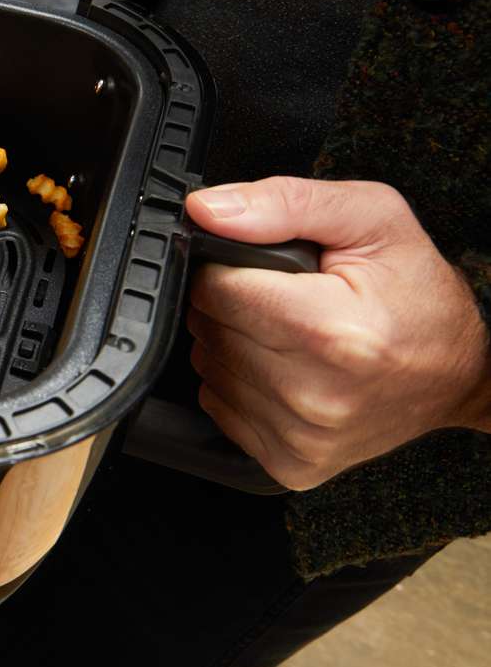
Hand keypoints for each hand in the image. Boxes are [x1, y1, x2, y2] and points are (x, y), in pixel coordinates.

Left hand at [186, 177, 490, 490]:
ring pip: (208, 368)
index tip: (265, 269)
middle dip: (234, 303)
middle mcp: (312, 394)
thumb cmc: (419, 294)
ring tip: (288, 333)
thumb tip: (206, 211)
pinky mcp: (290, 463)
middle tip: (284, 299)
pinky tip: (284, 369)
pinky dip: (239, 383)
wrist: (461, 373)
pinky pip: (219, 406)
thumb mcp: (370, 218)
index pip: (214, 288)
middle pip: (208, 329)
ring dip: (234, 344)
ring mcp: (300, 436)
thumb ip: (282, 203)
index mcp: (330, 330)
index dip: (230, 267)